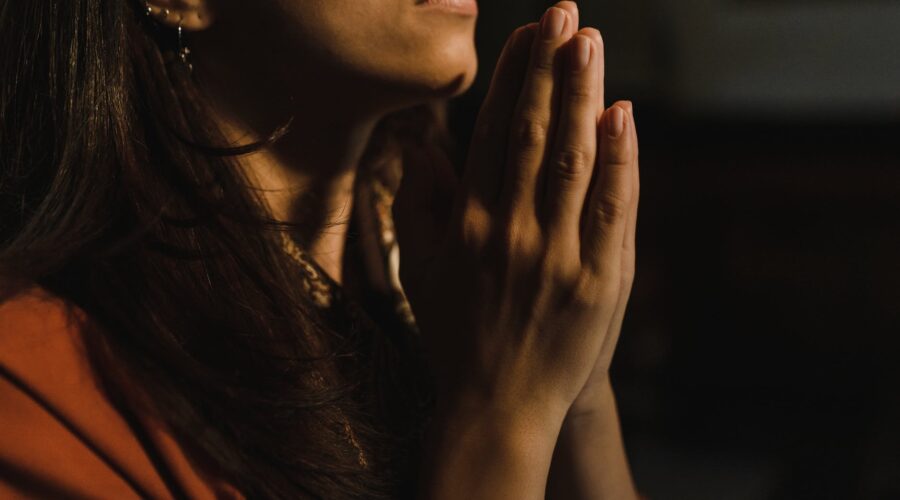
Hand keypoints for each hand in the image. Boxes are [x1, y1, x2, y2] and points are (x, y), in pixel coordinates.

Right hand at [395, 2, 638, 423]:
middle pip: (535, 133)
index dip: (512, 80)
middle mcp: (510, 230)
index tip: (527, 35)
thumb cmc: (457, 335)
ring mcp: (556, 254)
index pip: (494, 134)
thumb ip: (419, 208)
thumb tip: (420, 151)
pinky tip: (623, 115)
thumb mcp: (421, 272)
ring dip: (584, 96)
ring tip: (590, 43)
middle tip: (564, 13)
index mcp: (468, 224)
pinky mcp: (599, 280)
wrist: (498, 406)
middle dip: (549, 68)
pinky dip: (620, 159)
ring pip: (574, 159)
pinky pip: (612, 209)